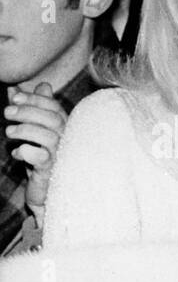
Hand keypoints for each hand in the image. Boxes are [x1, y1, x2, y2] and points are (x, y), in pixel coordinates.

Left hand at [6, 83, 66, 208]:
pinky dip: (26, 151)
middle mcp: (67, 141)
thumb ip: (26, 110)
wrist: (45, 192)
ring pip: (48, 137)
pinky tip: (17, 153)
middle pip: (53, 119)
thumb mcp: (30, 131)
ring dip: (25, 130)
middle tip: (6, 113)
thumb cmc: (39, 160)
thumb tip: (15, 90)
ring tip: (9, 132)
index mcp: (64, 128)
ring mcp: (62, 157)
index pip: (54, 107)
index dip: (35, 99)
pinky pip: (42, 158)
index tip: (15, 97)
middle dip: (27, 112)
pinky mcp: (52, 172)